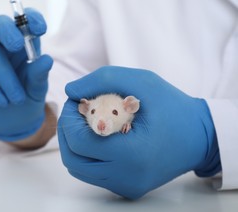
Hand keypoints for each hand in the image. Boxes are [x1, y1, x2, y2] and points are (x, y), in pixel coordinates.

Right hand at [0, 8, 52, 141]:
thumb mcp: (37, 90)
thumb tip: (46, 59)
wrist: (12, 124)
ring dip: (5, 77)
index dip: (31, 18)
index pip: (25, 20)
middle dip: (8, 31)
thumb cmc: (27, 101)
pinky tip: (3, 101)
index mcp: (25, 44)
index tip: (41, 29)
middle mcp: (4, 46)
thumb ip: (40, 75)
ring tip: (17, 99)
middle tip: (17, 47)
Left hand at [57, 66, 220, 198]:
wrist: (200, 137)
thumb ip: (102, 80)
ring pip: (79, 168)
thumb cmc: (173, 107)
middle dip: (67, 130)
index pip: (79, 141)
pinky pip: (93, 173)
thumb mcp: (142, 82)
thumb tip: (70, 91)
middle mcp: (127, 177)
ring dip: (75, 143)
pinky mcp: (127, 188)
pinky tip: (99, 136)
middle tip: (77, 110)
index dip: (69, 117)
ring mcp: (126, 186)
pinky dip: (88, 154)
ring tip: (87, 122)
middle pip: (73, 158)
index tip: (76, 100)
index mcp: (132, 153)